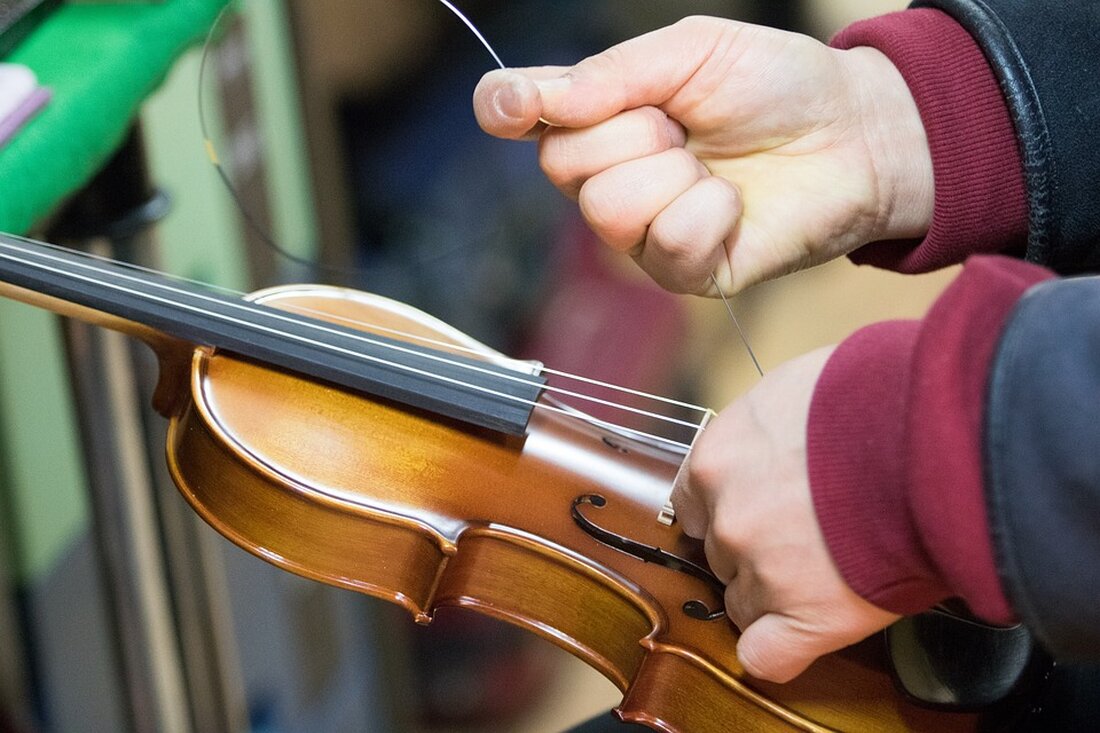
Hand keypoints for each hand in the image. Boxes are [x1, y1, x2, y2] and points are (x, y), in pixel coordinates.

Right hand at [473, 16, 932, 294]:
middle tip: (684, 124)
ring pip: (607, 208)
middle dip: (631, 131)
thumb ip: (616, 71)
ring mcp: (643, 230)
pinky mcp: (684, 272)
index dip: (505, 107)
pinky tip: (734, 204)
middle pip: (562, 164)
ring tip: (713, 165)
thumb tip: (545, 98)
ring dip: (672, 173)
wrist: (854, 134)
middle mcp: (610, 176)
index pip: (520, 115)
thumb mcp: (695, 50)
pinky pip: (664, 244)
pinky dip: (709, 213)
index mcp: (602, 115)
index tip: (515, 104)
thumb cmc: (778, 86)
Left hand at [671, 347, 898, 681]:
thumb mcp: (799, 389)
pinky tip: (809, 632)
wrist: (938, 439)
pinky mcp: (801, 616)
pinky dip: (783, 652)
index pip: (698, 503)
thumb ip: (771, 428)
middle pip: (722, 552)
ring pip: (746, 602)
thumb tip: (783, 434)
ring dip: (782, 593)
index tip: (765, 511)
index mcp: (718, 456)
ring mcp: (759, 568)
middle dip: (761, 548)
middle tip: (814, 535)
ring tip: (838, 567)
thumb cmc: (883, 397)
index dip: (734, 510)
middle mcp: (727, 514)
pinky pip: (766, 657)